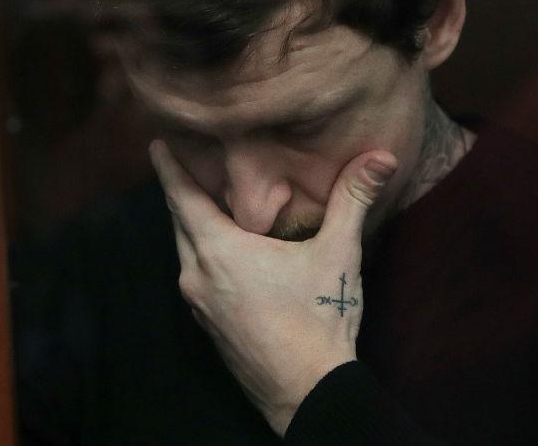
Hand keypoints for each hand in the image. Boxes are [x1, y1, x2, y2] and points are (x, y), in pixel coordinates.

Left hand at [150, 140, 396, 435]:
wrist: (306, 392)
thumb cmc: (317, 319)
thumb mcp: (337, 254)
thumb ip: (353, 200)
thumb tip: (381, 157)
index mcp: (219, 250)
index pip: (182, 198)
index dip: (169, 169)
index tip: (156, 145)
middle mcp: (197, 275)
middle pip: (179, 222)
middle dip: (179, 193)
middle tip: (182, 166)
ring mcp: (199, 304)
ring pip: (184, 251)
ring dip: (190, 225)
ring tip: (202, 204)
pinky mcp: (208, 324)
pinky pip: (194, 275)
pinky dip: (199, 253)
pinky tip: (222, 254)